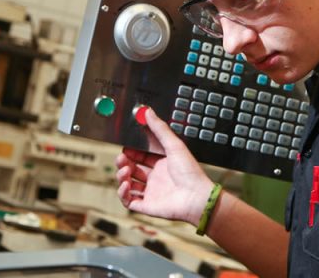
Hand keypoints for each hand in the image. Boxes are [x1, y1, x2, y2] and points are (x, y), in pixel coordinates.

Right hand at [115, 108, 213, 224]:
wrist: (197, 198)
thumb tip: (148, 112)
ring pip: (128, 184)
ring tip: (125, 171)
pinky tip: (125, 185)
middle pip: (132, 169)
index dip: (132, 152)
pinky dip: (122, 193)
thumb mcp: (174, 145)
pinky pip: (129, 201)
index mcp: (162, 164)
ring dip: (121, 176)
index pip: (141, 156)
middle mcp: (156, 178)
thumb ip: (160, 129)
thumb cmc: (190, 173)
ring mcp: (151, 192)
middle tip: (121, 158)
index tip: (126, 146)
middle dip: (123, 163)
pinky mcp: (147, 206)